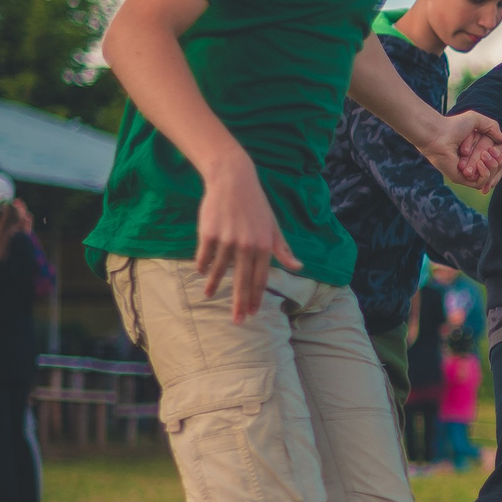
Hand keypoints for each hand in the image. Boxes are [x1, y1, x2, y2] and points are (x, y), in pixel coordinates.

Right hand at [194, 151, 298, 322]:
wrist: (233, 180)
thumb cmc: (256, 205)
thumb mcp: (273, 226)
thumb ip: (282, 249)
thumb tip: (298, 266)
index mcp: (264, 246)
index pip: (260, 279)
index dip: (256, 298)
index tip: (252, 313)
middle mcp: (246, 245)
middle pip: (242, 281)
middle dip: (240, 303)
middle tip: (237, 320)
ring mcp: (227, 239)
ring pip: (219, 270)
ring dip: (214, 286)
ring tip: (209, 296)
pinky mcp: (209, 233)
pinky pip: (204, 256)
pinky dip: (203, 266)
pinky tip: (202, 273)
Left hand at [424, 111, 501, 191]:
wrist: (438, 134)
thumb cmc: (453, 125)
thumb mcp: (476, 119)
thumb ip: (493, 126)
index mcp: (478, 151)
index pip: (498, 161)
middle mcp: (474, 163)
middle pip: (496, 169)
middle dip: (496, 160)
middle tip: (489, 151)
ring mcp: (469, 172)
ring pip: (490, 177)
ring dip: (491, 165)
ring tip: (484, 154)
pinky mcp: (463, 179)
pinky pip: (480, 183)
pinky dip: (484, 173)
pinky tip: (480, 162)